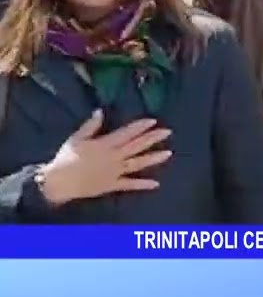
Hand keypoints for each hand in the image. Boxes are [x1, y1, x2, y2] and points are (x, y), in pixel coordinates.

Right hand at [37, 111, 172, 206]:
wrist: (59, 183)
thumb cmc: (66, 158)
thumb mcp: (76, 139)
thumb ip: (90, 126)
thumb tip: (100, 111)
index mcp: (105, 144)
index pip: (126, 133)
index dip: (140, 126)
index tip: (153, 121)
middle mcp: (113, 157)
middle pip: (136, 146)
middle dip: (152, 138)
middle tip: (168, 132)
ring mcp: (115, 172)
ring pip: (137, 164)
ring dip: (153, 158)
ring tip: (168, 154)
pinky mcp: (112, 185)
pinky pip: (129, 184)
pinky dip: (142, 184)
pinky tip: (156, 184)